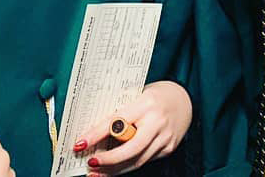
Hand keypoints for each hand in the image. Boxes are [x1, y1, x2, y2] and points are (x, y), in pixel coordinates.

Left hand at [77, 81, 191, 175]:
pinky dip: (128, 165)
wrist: (184, 100)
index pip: (117, 122)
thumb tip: (96, 131)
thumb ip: (122, 113)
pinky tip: (115, 168)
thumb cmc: (156, 96)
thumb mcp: (137, 97)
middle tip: (91, 163)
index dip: (95, 135)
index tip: (80, 144)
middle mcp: (157, 122)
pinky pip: (145, 161)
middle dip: (108, 160)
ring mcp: (165, 138)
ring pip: (137, 161)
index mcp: (146, 104)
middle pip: (130, 149)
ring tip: (97, 172)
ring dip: (114, 170)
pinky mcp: (169, 148)